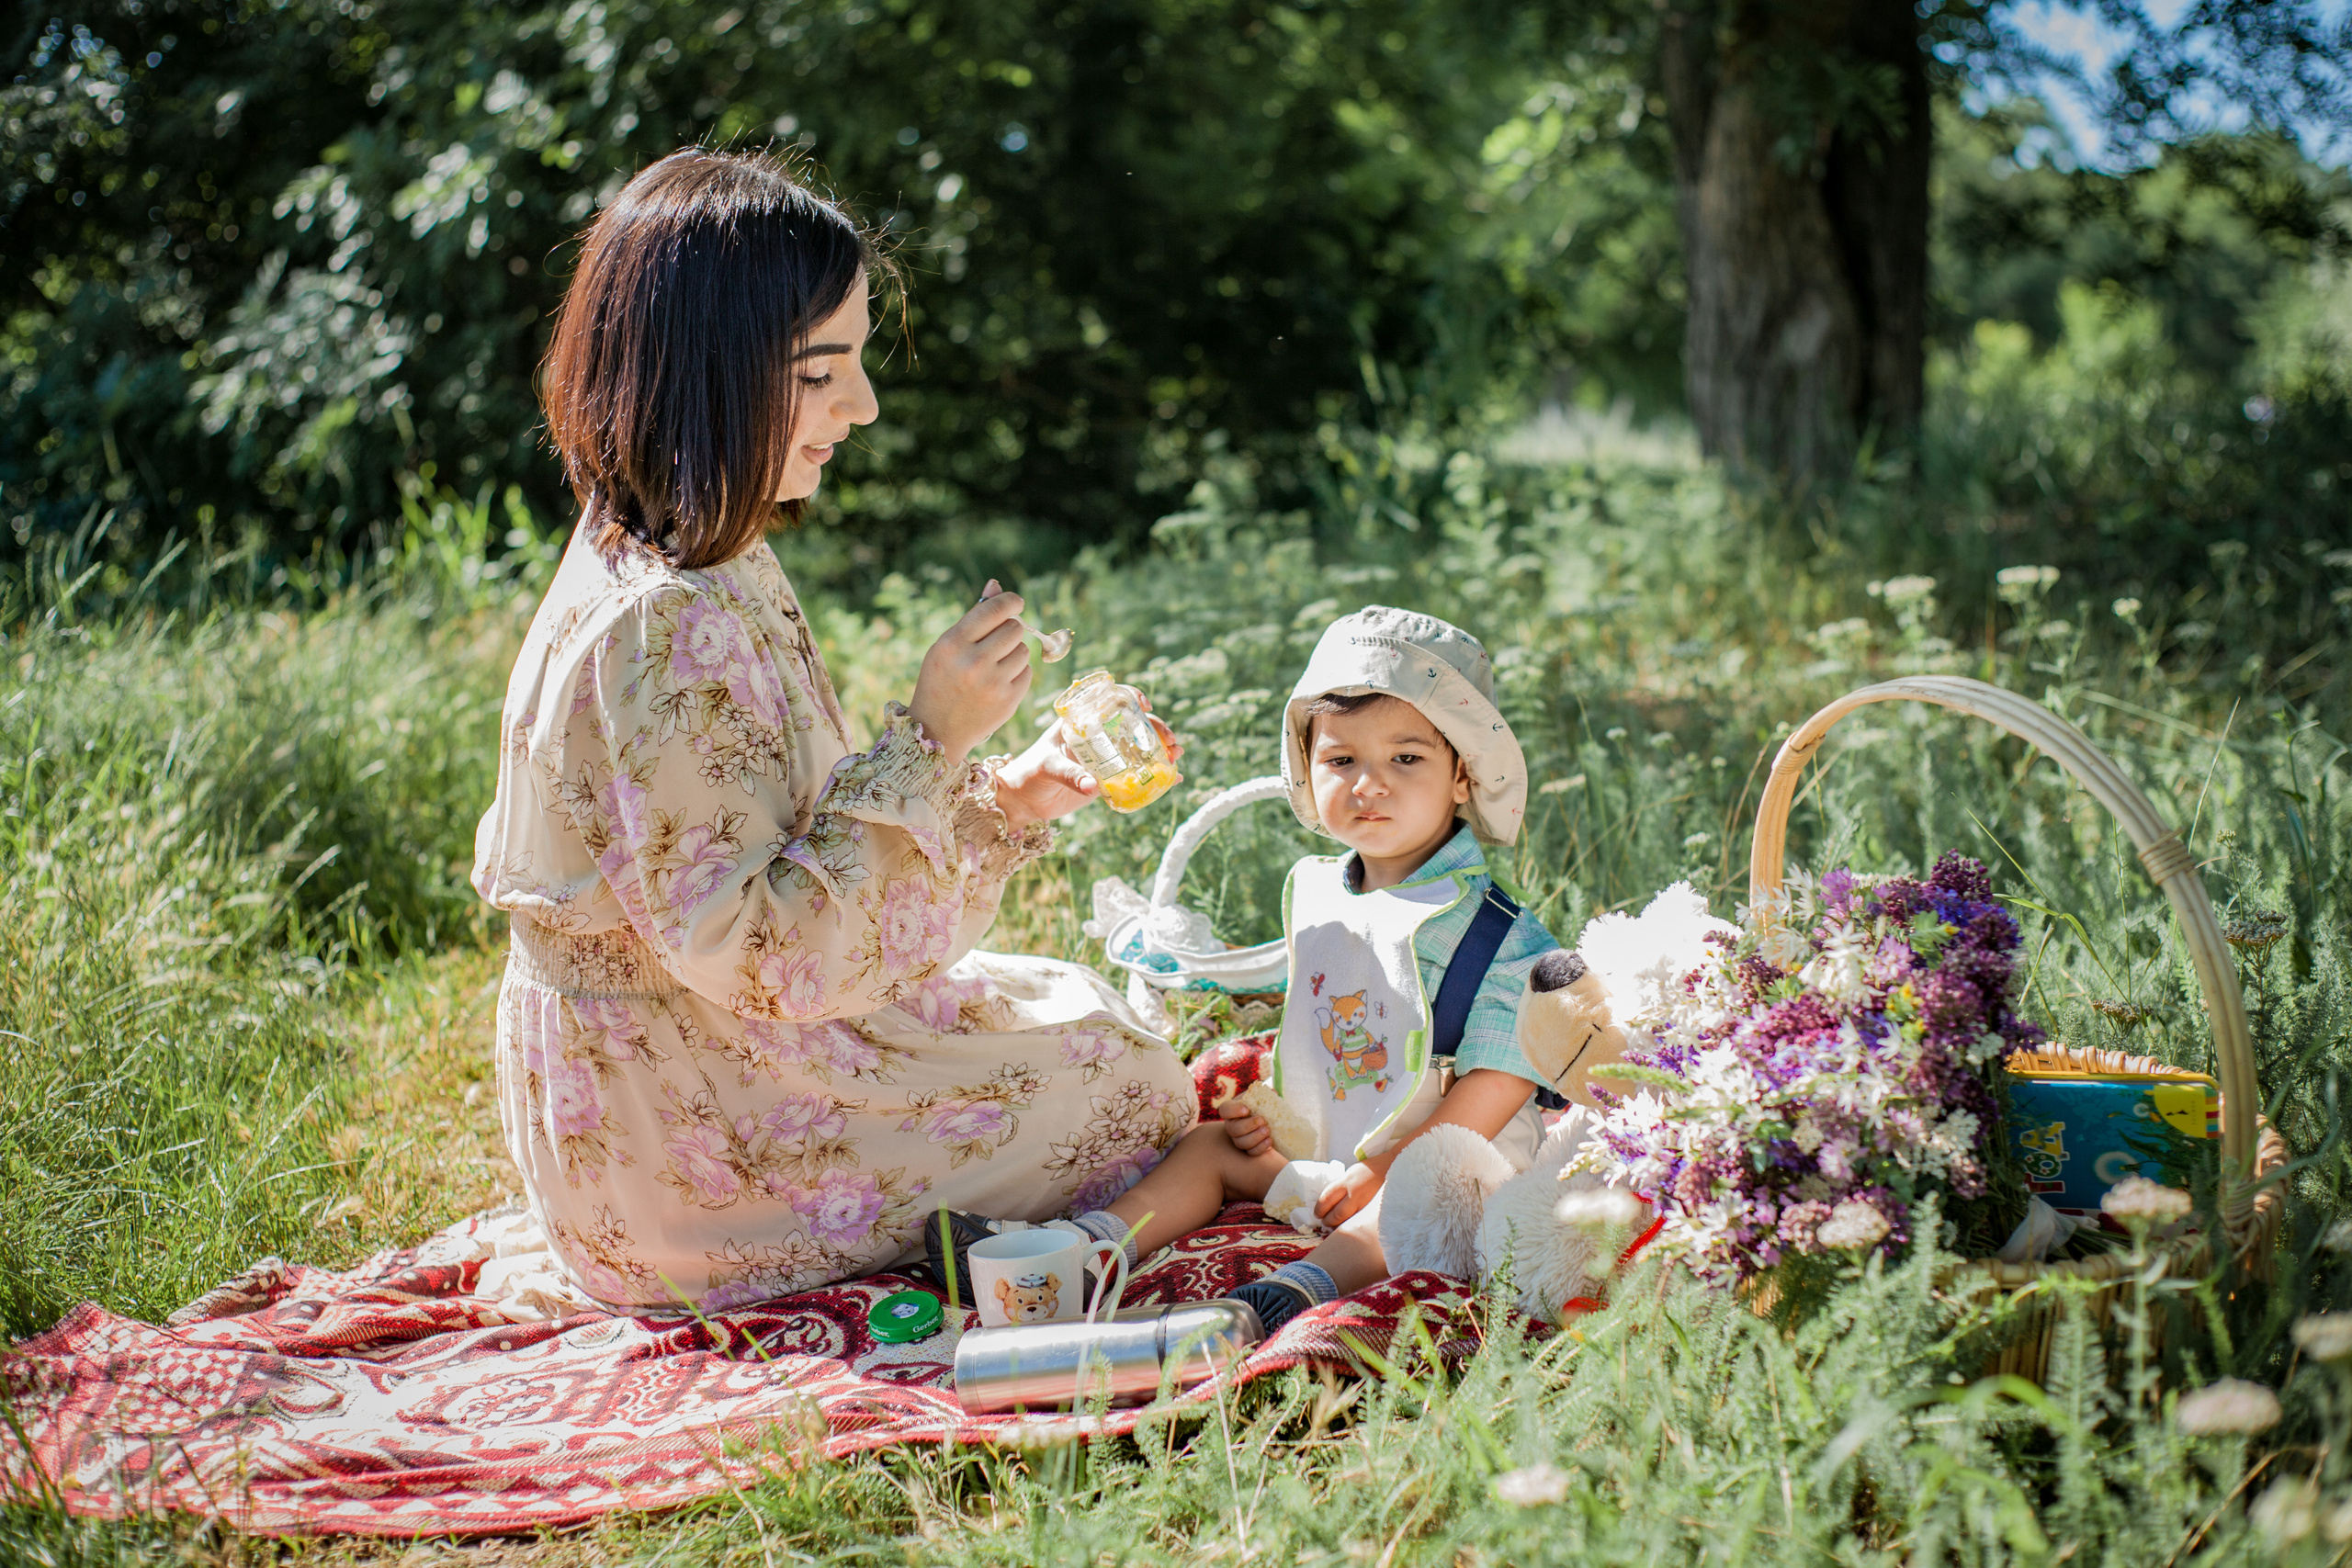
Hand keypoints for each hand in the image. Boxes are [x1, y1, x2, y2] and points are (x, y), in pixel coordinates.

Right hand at [907, 580, 1031, 762]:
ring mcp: (992, 684)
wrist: (937, 730)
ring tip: (993, 665)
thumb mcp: (947, 646)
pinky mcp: (1008, 701)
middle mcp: (973, 663)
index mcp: (953, 644)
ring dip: (1013, 653)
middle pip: (1014, 628)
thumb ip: (974, 616)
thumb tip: (996, 585)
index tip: (1016, 602)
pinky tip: (998, 682)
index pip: (993, 609)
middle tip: (997, 642)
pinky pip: (1027, 672)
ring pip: (1023, 650)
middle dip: (1009, 630)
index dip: (1010, 601)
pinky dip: (1017, 673)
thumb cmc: (942, 679)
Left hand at [990, 690, 1182, 834]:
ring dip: (1161, 751)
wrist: (1022, 800)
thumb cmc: (1029, 774)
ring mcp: (1104, 757)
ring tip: (1176, 757)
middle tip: (1171, 741)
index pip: (1110, 700)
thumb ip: (1068, 775)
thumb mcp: (1046, 768)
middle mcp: (1096, 736)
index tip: (1145, 706)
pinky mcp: (1108, 779)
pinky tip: (1173, 779)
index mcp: (1080, 722)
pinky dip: (1155, 776)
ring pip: (1139, 749)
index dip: (1131, 698)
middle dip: (1157, 730)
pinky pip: (1136, 774)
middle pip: (1133, 726)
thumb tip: (1094, 787)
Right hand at [1216, 1099, 1272, 1156]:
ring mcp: (1238, 1139)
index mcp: (1233, 1110)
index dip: (1233, 1110)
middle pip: (1233, 1129)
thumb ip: (1266, 1096)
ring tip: (1267, 1130)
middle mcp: (1232, 1126)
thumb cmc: (1264, 1108)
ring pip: (1241, 1142)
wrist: (1271, 1123)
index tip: (1247, 1109)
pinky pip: (1251, 1152)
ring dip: (1255, 1137)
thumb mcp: (1263, 1100)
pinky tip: (1270, 1140)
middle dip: (1248, 1126)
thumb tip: (1273, 1092)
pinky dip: (1260, 1147)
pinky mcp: (1248, 1151)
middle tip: (1262, 1120)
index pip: (1225, 1110)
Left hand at [1314, 1161, 1382, 1226]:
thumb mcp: (1350, 1174)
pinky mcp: (1375, 1211)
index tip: (1317, 1213)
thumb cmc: (1368, 1171)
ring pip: (1348, 1222)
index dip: (1319, 1209)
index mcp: (1345, 1182)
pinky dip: (1353, 1226)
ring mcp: (1366, 1204)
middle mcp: (1354, 1193)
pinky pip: (1360, 1222)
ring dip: (1339, 1226)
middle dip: (1328, 1221)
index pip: (1326, 1199)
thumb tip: (1328, 1203)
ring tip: (1336, 1226)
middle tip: (1325, 1222)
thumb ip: (1340, 1188)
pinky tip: (1350, 1226)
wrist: (1391, 1167)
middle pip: (1336, 1214)